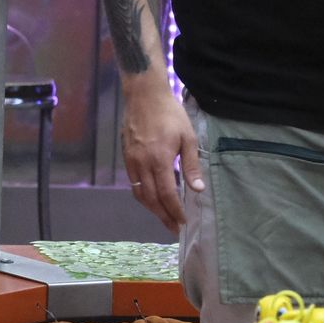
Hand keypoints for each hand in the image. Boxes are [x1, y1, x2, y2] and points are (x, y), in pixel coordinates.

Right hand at [121, 78, 204, 233]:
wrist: (144, 95)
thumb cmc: (170, 114)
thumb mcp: (188, 137)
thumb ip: (192, 164)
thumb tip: (198, 189)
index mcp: (159, 159)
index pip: (167, 193)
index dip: (175, 210)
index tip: (182, 221)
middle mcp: (142, 163)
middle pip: (151, 198)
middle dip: (163, 215)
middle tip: (173, 227)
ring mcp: (131, 160)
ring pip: (138, 192)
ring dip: (151, 208)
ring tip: (163, 216)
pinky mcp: (126, 155)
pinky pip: (132, 181)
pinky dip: (141, 194)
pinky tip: (150, 197)